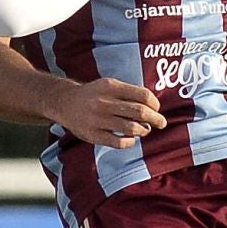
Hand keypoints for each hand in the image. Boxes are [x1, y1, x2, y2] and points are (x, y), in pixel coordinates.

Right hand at [47, 76, 166, 148]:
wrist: (65, 103)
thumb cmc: (93, 94)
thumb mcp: (108, 85)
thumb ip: (128, 93)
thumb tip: (153, 107)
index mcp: (111, 86)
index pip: (142, 95)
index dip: (154, 103)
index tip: (156, 108)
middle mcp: (104, 102)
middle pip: (140, 112)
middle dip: (155, 118)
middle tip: (161, 123)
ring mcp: (98, 120)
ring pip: (131, 128)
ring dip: (143, 130)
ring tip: (145, 130)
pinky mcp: (93, 135)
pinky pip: (119, 142)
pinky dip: (130, 142)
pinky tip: (131, 139)